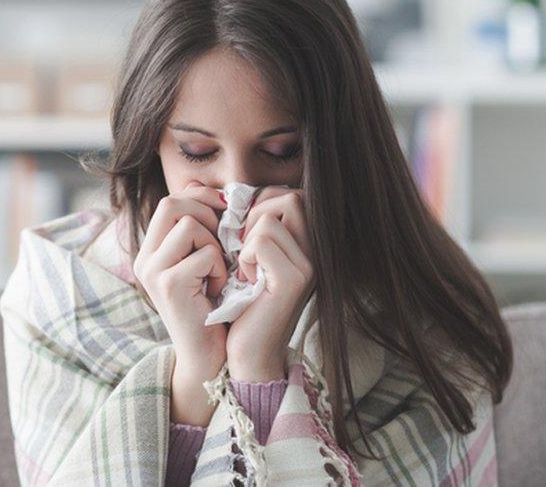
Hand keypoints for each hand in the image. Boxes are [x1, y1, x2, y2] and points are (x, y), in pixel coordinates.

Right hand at [132, 180, 228, 376]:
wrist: (208, 356)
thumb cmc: (213, 307)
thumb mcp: (203, 261)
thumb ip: (200, 228)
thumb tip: (205, 187)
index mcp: (151, 250)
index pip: (171, 199)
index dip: (201, 198)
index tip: (225, 214)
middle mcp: (145, 258)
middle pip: (174, 203)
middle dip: (208, 215)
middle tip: (222, 242)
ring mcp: (152, 271)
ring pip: (190, 225)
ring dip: (215, 245)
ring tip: (217, 271)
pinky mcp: (168, 285)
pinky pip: (205, 253)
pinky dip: (220, 269)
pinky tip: (218, 290)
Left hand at [225, 186, 315, 381]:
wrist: (247, 351)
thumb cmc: (241, 303)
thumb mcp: (248, 258)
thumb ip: (251, 226)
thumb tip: (229, 194)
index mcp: (307, 244)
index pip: (290, 195)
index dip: (261, 204)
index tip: (244, 234)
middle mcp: (316, 252)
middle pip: (289, 197)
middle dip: (255, 215)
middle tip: (243, 247)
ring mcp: (309, 265)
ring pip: (269, 219)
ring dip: (246, 241)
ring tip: (246, 268)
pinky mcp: (294, 280)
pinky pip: (261, 242)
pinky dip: (245, 257)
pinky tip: (246, 280)